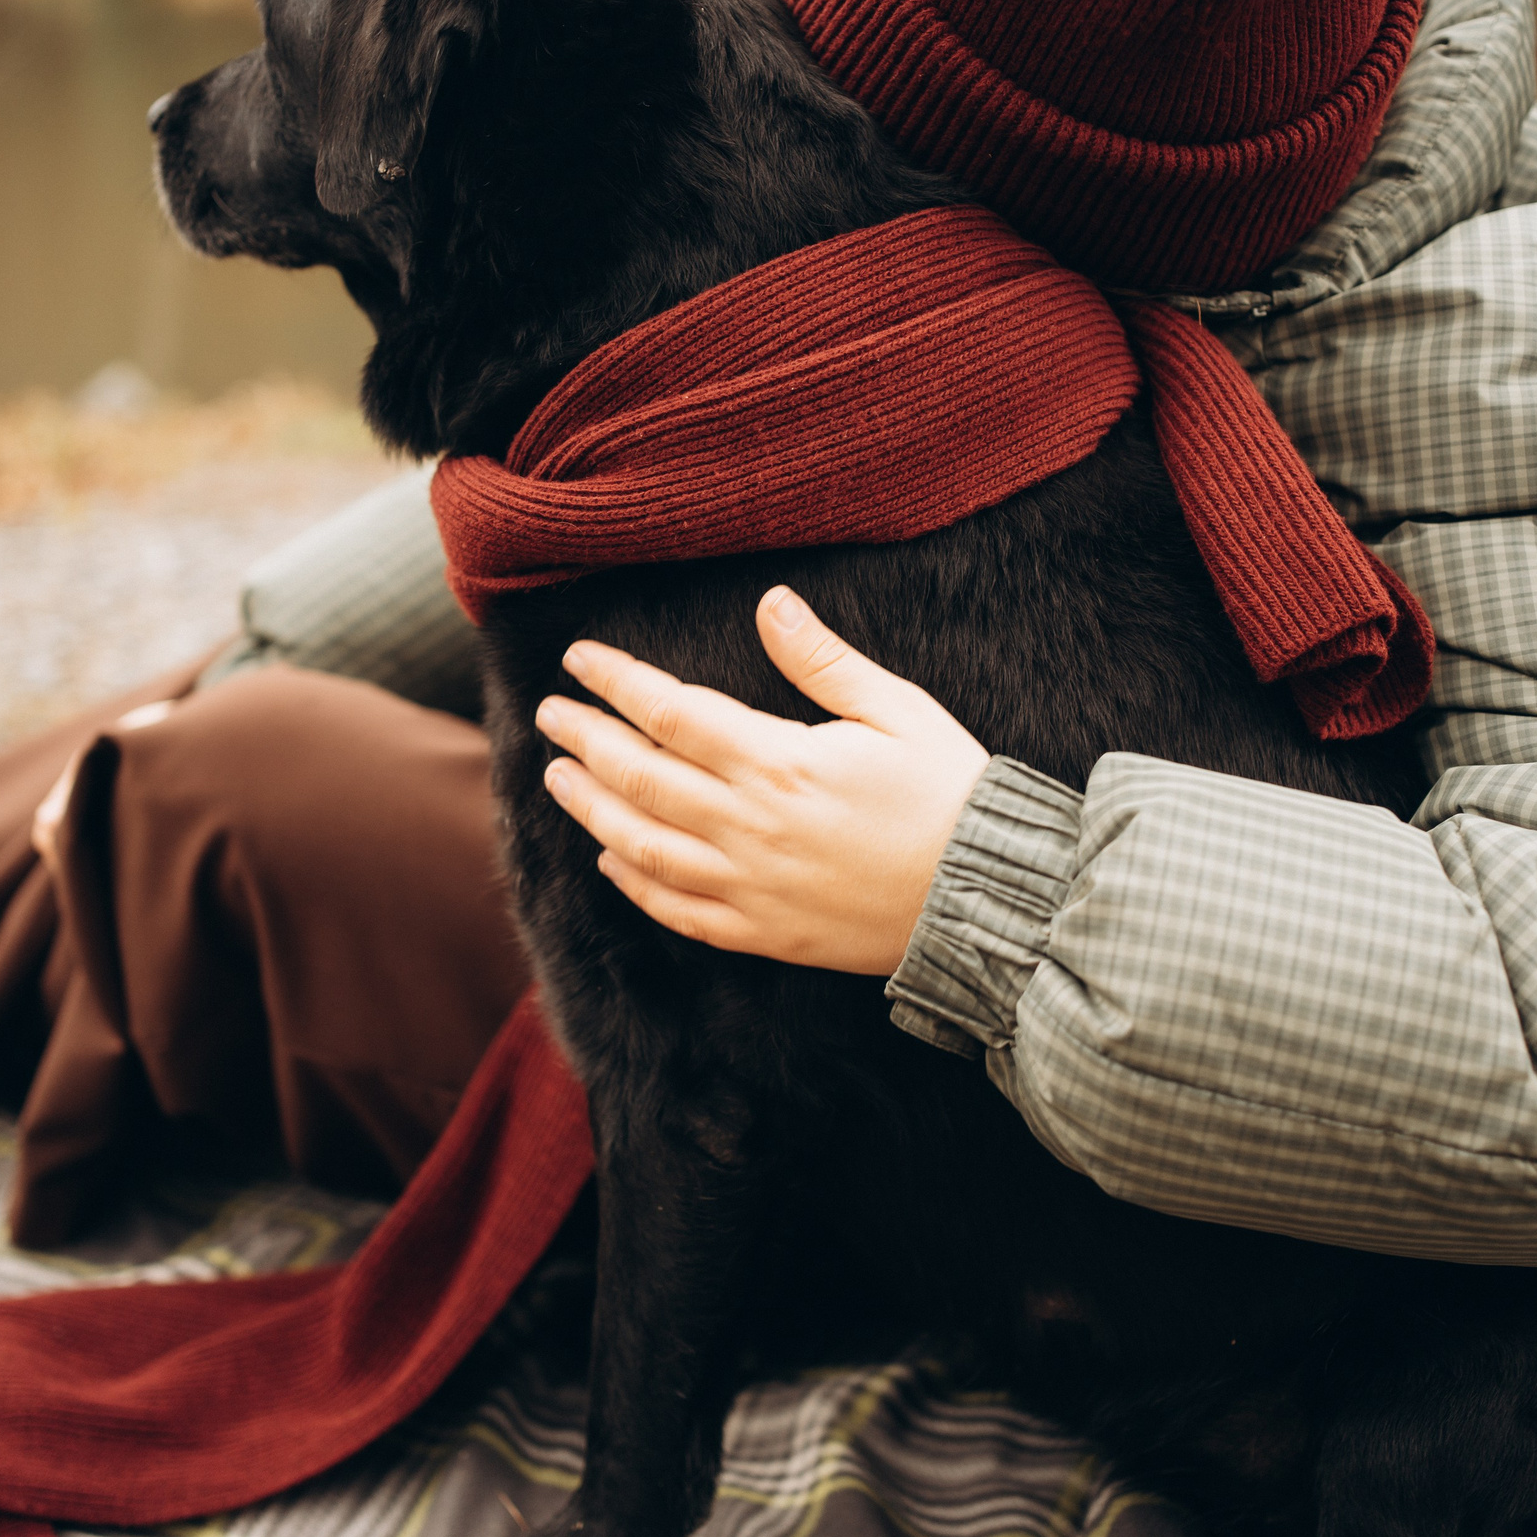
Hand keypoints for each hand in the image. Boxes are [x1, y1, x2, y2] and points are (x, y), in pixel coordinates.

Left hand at [535, 587, 989, 974]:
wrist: (986, 899)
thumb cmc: (950, 795)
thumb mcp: (897, 710)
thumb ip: (822, 660)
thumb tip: (770, 603)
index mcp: (779, 762)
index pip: (670, 713)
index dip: (616, 682)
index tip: (579, 660)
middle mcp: (749, 827)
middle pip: (640, 778)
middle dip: (587, 741)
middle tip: (550, 715)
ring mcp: (750, 887)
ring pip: (643, 847)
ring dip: (592, 811)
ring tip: (559, 779)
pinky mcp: (764, 933)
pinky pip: (679, 911)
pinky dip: (636, 885)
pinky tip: (612, 861)